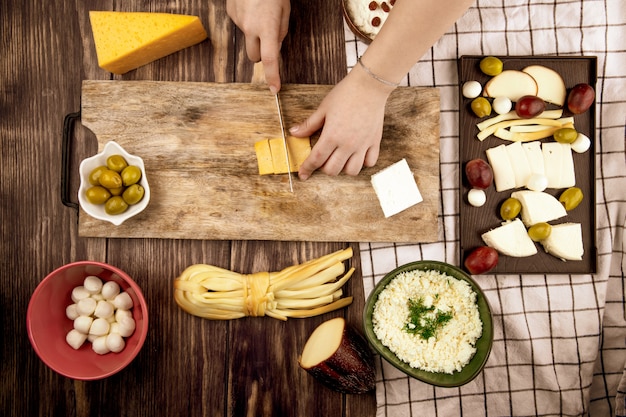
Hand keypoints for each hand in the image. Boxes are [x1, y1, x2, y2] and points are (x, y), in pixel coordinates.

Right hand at [226, 0, 289, 92]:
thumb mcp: (285, 10)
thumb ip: (281, 32)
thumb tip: (275, 47)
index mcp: (268, 27)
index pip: (270, 59)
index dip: (273, 76)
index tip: (275, 89)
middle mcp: (251, 27)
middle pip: (254, 57)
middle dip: (261, 54)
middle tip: (268, 40)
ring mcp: (238, 21)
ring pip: (247, 39)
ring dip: (254, 34)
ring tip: (260, 13)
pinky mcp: (230, 13)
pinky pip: (241, 25)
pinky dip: (247, 20)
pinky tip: (251, 7)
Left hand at [292, 65, 394, 179]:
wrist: (369, 86)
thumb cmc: (345, 94)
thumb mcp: (323, 109)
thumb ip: (309, 124)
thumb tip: (294, 133)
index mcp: (332, 136)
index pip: (316, 159)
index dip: (307, 169)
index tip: (303, 174)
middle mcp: (347, 144)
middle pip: (332, 170)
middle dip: (324, 168)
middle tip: (323, 159)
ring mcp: (362, 145)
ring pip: (352, 171)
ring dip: (343, 168)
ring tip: (340, 158)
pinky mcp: (374, 142)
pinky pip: (369, 162)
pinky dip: (362, 162)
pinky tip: (357, 154)